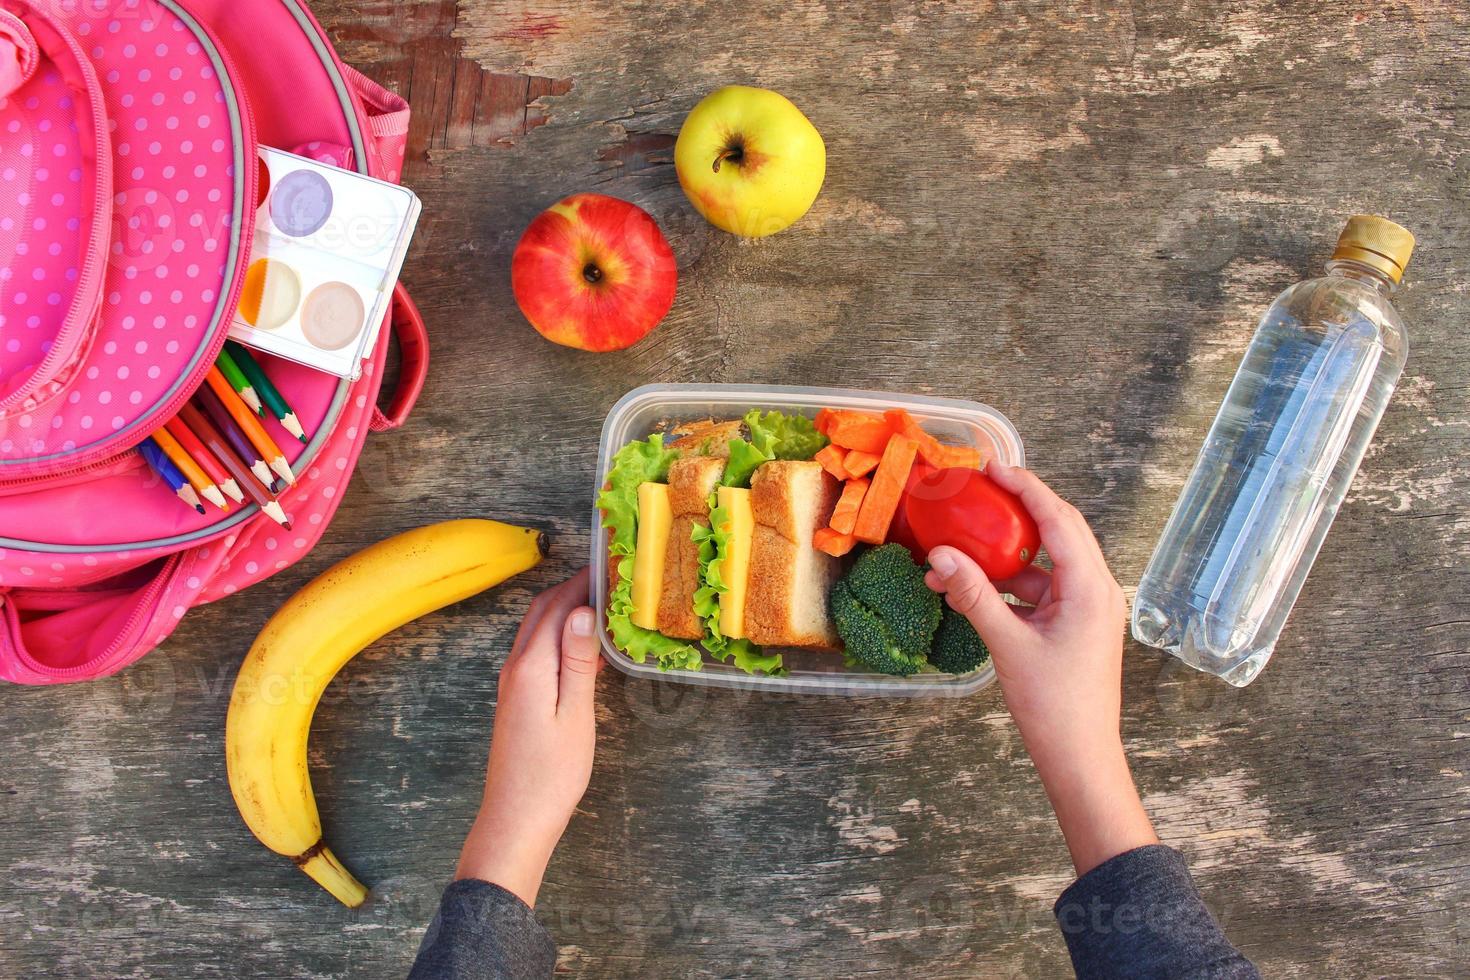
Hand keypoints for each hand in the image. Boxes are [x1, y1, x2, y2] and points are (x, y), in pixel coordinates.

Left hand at [455, 569, 601, 904]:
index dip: (581, 582)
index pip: (556, 607)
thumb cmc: (551, 774)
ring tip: (602, 605)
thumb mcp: (574, 714)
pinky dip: (559, 636)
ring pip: (537, 630)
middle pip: (541, 612)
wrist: (516, 819)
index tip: (610, 566)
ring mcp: (512, 683)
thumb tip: (582, 611)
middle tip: (610, 579)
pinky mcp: (516, 699)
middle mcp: (516, 667)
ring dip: (564, 611)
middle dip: (572, 589)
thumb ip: (577, 661)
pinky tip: (585, 649)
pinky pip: (537, 652)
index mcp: (531, 666)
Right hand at [924, 463, 1155, 875]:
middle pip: (1060, 531)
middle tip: (983, 486)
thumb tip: (940, 555)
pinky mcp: (1077, 626)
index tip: (994, 466)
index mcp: (1091, 588)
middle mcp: (1098, 590)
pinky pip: (1043, 590)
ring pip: (1047, 563)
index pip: (1059, 519)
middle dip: (1019, 508)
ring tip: (961, 550)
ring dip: (1006, 555)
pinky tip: (974, 590)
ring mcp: (1090, 609)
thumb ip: (974, 594)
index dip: (1026, 487)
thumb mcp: (1007, 644)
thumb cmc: (1054, 707)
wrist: (1081, 759)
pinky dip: (1011, 585)